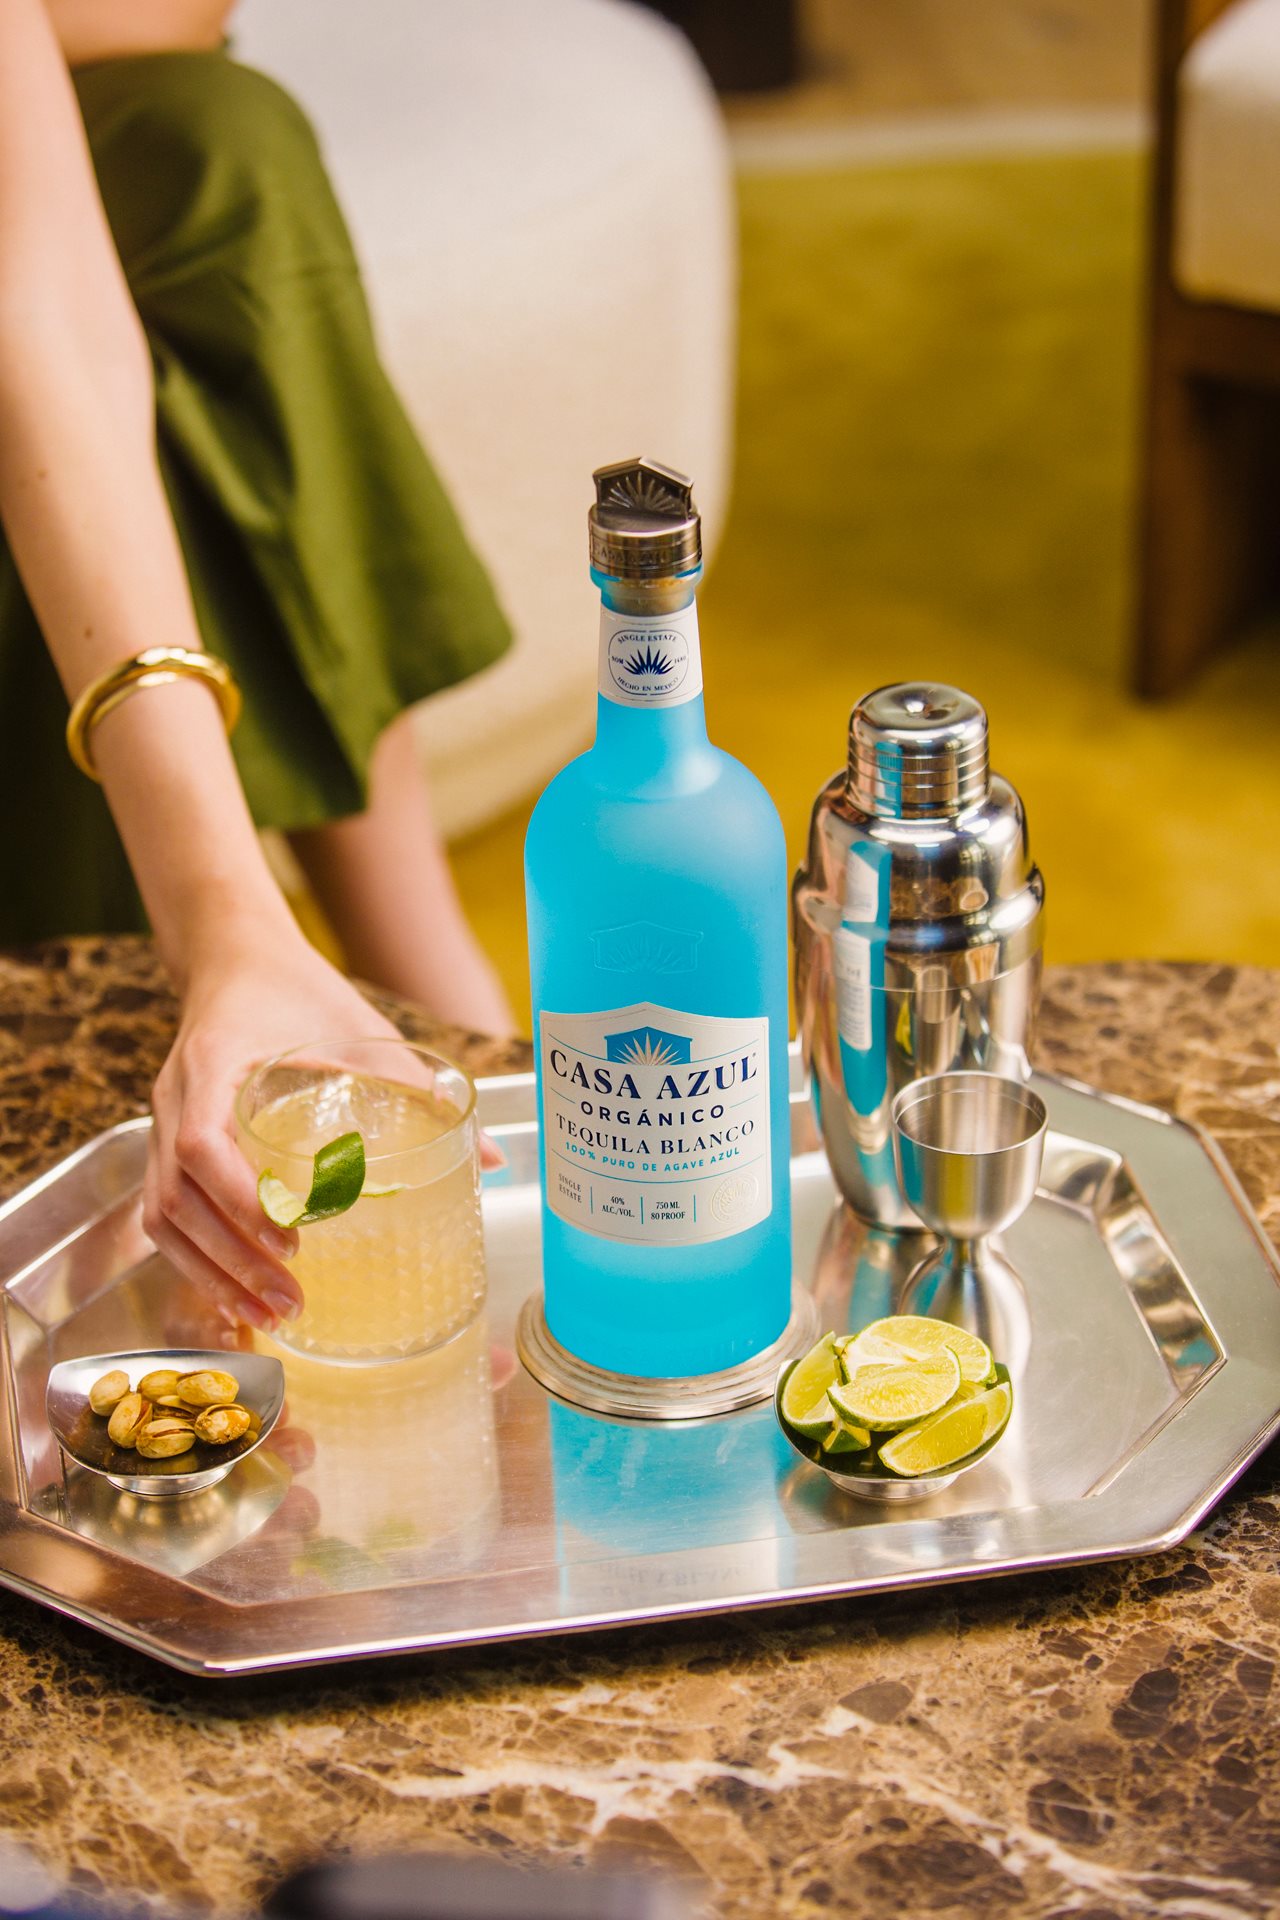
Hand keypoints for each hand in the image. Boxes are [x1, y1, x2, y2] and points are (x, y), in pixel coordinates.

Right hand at [142, 924, 403, 1332]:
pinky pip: (163, 1210)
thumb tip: (488, 1157)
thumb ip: (417, 1089)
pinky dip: (194, 1257)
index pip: (202, 1144)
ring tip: (261, 1316)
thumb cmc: (297, 989)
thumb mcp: (359, 1030)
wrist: (236, 955)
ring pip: (161, 1214)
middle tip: (288, 1302)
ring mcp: (164, 1119)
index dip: (241, 1200)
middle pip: (175, 1198)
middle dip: (230, 1261)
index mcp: (214, 1065)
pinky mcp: (168, 1137)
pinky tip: (231, 1291)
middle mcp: (176, 1097)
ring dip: (209, 1272)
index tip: (291, 1238)